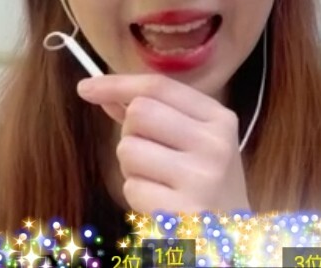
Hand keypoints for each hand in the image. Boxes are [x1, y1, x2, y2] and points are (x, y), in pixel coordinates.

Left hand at [76, 74, 250, 214]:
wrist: (233, 237)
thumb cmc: (207, 185)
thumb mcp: (194, 142)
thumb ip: (154, 115)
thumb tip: (103, 93)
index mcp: (220, 119)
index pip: (159, 87)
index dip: (118, 84)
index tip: (87, 87)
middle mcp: (215, 143)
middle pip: (140, 112)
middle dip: (130, 133)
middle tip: (148, 155)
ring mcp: (202, 178)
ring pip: (129, 150)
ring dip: (131, 167)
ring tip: (158, 181)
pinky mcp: (183, 210)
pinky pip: (132, 187)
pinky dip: (138, 195)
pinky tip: (162, 203)